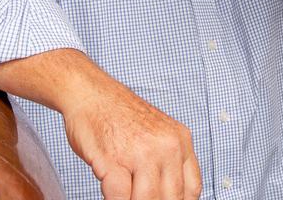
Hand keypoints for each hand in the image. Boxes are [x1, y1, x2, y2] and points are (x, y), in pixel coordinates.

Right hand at [61, 79, 201, 199]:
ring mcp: (141, 153)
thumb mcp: (157, 132)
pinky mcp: (114, 161)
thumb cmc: (118, 114)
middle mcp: (165, 146)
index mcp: (180, 140)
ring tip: (127, 196)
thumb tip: (168, 195)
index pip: (191, 189)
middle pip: (171, 198)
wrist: (90, 92)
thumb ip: (167, 161)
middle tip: (140, 198)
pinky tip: (112, 194)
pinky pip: (121, 198)